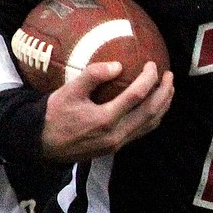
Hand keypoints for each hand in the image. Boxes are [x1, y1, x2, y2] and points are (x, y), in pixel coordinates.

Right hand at [40, 59, 173, 162]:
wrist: (43, 145)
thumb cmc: (54, 115)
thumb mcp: (69, 91)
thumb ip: (92, 76)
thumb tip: (117, 65)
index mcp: (105, 119)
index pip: (137, 96)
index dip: (149, 79)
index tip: (152, 64)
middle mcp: (116, 134)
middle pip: (151, 112)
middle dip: (164, 93)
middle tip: (169, 75)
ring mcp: (117, 143)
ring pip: (150, 125)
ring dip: (163, 106)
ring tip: (168, 89)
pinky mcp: (115, 148)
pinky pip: (141, 132)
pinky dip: (152, 118)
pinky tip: (153, 106)